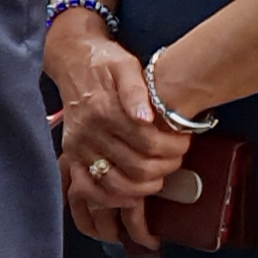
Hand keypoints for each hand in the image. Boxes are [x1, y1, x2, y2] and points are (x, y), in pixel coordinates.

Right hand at [50, 25, 184, 220]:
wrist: (72, 61)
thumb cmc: (104, 62)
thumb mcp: (125, 65)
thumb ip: (136, 91)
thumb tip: (146, 118)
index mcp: (104, 110)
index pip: (149, 143)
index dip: (174, 147)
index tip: (185, 140)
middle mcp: (89, 132)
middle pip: (137, 166)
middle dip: (166, 166)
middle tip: (178, 157)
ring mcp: (79, 146)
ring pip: (118, 183)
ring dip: (146, 185)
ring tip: (160, 174)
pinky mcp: (73, 155)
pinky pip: (95, 187)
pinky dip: (116, 196)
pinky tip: (134, 191)